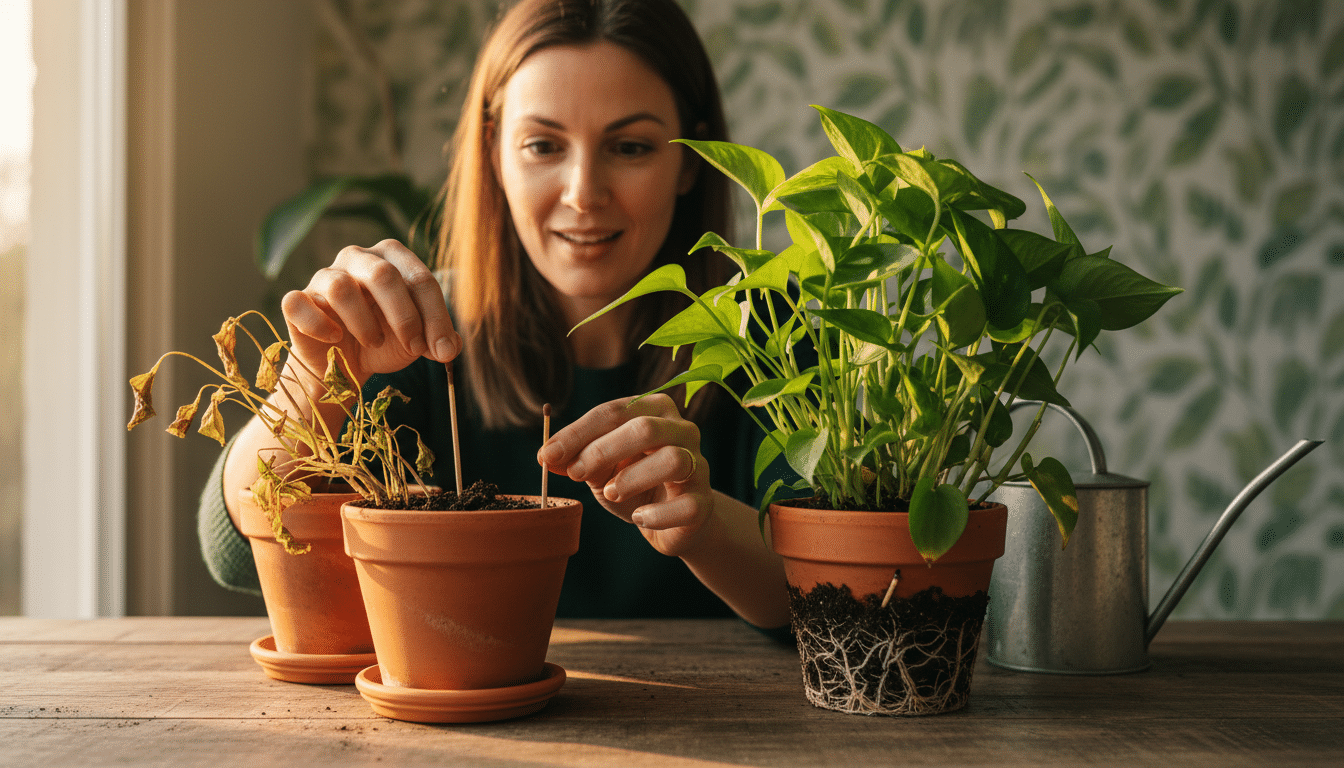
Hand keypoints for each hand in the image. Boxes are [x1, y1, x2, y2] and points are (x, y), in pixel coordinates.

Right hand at [280, 240, 460, 388]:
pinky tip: (334, 339)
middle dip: (405, 316)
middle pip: (383, 274)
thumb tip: (450, 346)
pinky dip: (318, 324)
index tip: (442, 350)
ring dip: (364, 322)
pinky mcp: (297, 301)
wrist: (342, 367)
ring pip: (341, 287)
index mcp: (392, 259)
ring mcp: (324, 277)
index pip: (420, 278)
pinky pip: (298, 303)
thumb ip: (438, 340)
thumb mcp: (418, 342)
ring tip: (374, 342)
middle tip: (414, 347)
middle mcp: (357, 259)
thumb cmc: (384, 342)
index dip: (436, 316)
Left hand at [538, 394, 710, 556]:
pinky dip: (656, 515)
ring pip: (673, 460)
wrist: (672, 521)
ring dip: (632, 478)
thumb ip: (576, 459)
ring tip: (609, 493)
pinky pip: (686, 506)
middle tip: (575, 474)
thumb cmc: (635, 484)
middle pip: (646, 429)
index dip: (577, 433)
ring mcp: (699, 466)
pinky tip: (638, 518)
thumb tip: (547, 457)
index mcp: (655, 411)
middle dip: (602, 451)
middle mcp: (683, 431)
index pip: (614, 411)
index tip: (547, 455)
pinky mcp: (704, 502)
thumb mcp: (600, 469)